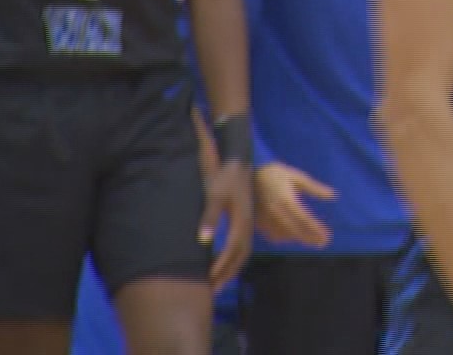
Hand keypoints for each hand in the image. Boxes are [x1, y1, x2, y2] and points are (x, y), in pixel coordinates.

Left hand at [201, 159, 252, 290]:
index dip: (221, 265)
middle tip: (211, 290)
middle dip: (226, 274)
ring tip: (217, 284)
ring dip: (230, 270)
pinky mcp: (245, 223)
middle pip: (239, 256)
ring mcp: (248, 225)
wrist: (238, 163)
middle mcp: (247, 226)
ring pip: (242, 254)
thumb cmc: (225, 178)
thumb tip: (204, 240)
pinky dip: (234, 260)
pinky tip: (224, 264)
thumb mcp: (215, 195)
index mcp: (241, 221)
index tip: (208, 279)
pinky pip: (242, 247)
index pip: (232, 249)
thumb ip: (210, 217)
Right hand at [254, 162, 334, 248]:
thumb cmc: (277, 173)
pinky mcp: (258, 220)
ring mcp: (265, 217)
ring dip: (297, 238)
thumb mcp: (297, 177)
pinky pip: (272, 235)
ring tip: (310, 239)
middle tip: (323, 243)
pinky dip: (283, 238)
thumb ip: (315, 188)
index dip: (316, 229)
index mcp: (286, 199)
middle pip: (295, 230)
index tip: (327, 237)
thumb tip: (333, 195)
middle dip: (309, 238)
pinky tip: (291, 236)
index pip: (304, 219)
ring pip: (283, 235)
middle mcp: (275, 211)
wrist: (250, 172)